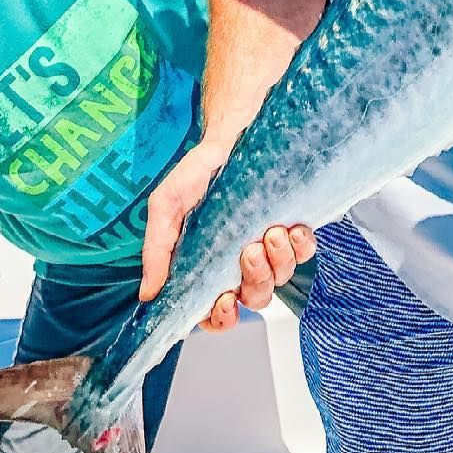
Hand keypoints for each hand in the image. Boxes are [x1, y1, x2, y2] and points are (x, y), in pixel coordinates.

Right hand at [138, 137, 314, 331]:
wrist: (233, 133)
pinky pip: (304, 253)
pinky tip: (292, 228)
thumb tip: (148, 292)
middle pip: (254, 298)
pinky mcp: (292, 228)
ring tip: (269, 232)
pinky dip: (300, 246)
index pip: (216, 313)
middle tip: (248, 251)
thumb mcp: (167, 206)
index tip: (224, 301)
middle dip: (254, 281)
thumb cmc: (199, 171)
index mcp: (208, 266)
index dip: (222, 318)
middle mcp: (239, 262)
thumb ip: (157, 250)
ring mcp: (269, 247)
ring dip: (276, 262)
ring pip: (280, 278)